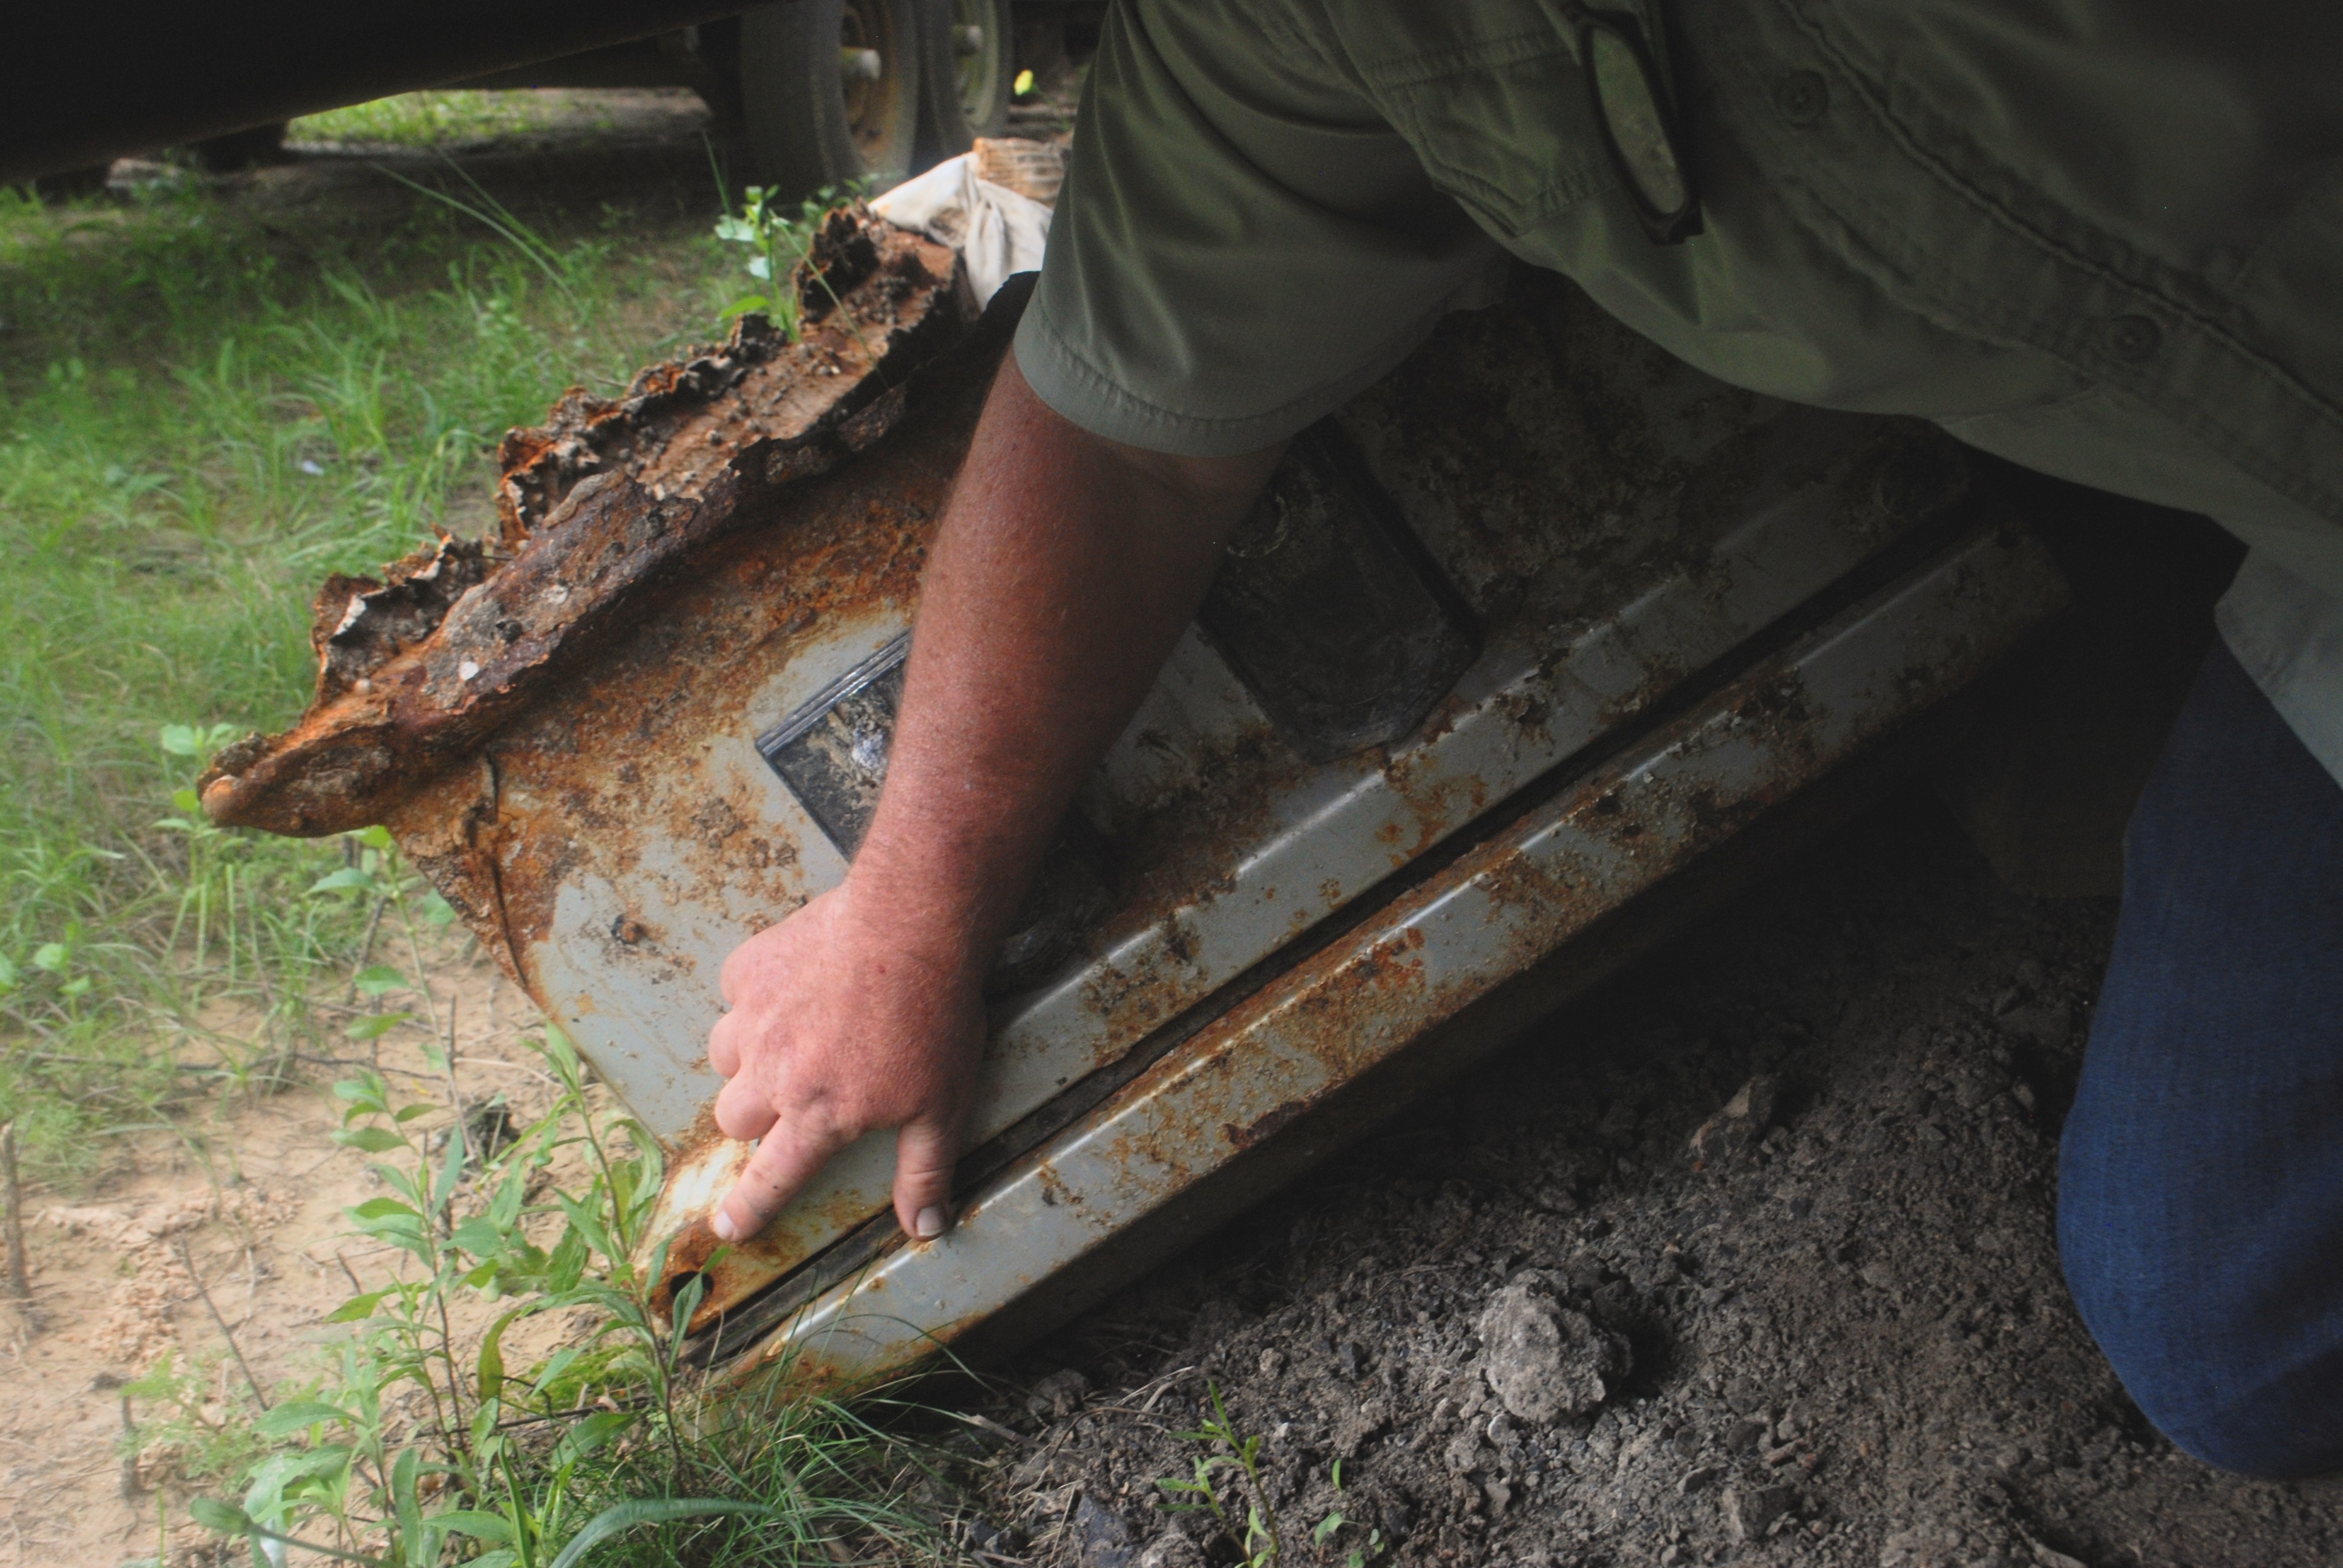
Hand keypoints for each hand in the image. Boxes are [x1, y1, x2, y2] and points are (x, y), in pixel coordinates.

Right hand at [705, 876, 985, 1243]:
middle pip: (733, 1119)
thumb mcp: (944, 1105)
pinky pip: (734, 996)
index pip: (770, 1179)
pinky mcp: (750, 968)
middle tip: (794, 1099)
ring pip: (723, 1057)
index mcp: (818, 1114)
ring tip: (793, 1041)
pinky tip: (796, 987)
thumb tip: (925, 1230)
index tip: (726, 1227)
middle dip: (756, 1121)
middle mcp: (774, 1071)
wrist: (914, 924)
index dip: (746, 1208)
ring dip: (749, 1060)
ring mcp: (754, 1017)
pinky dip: (755, 999)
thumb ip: (925, 1171)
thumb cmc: (933, 1016)